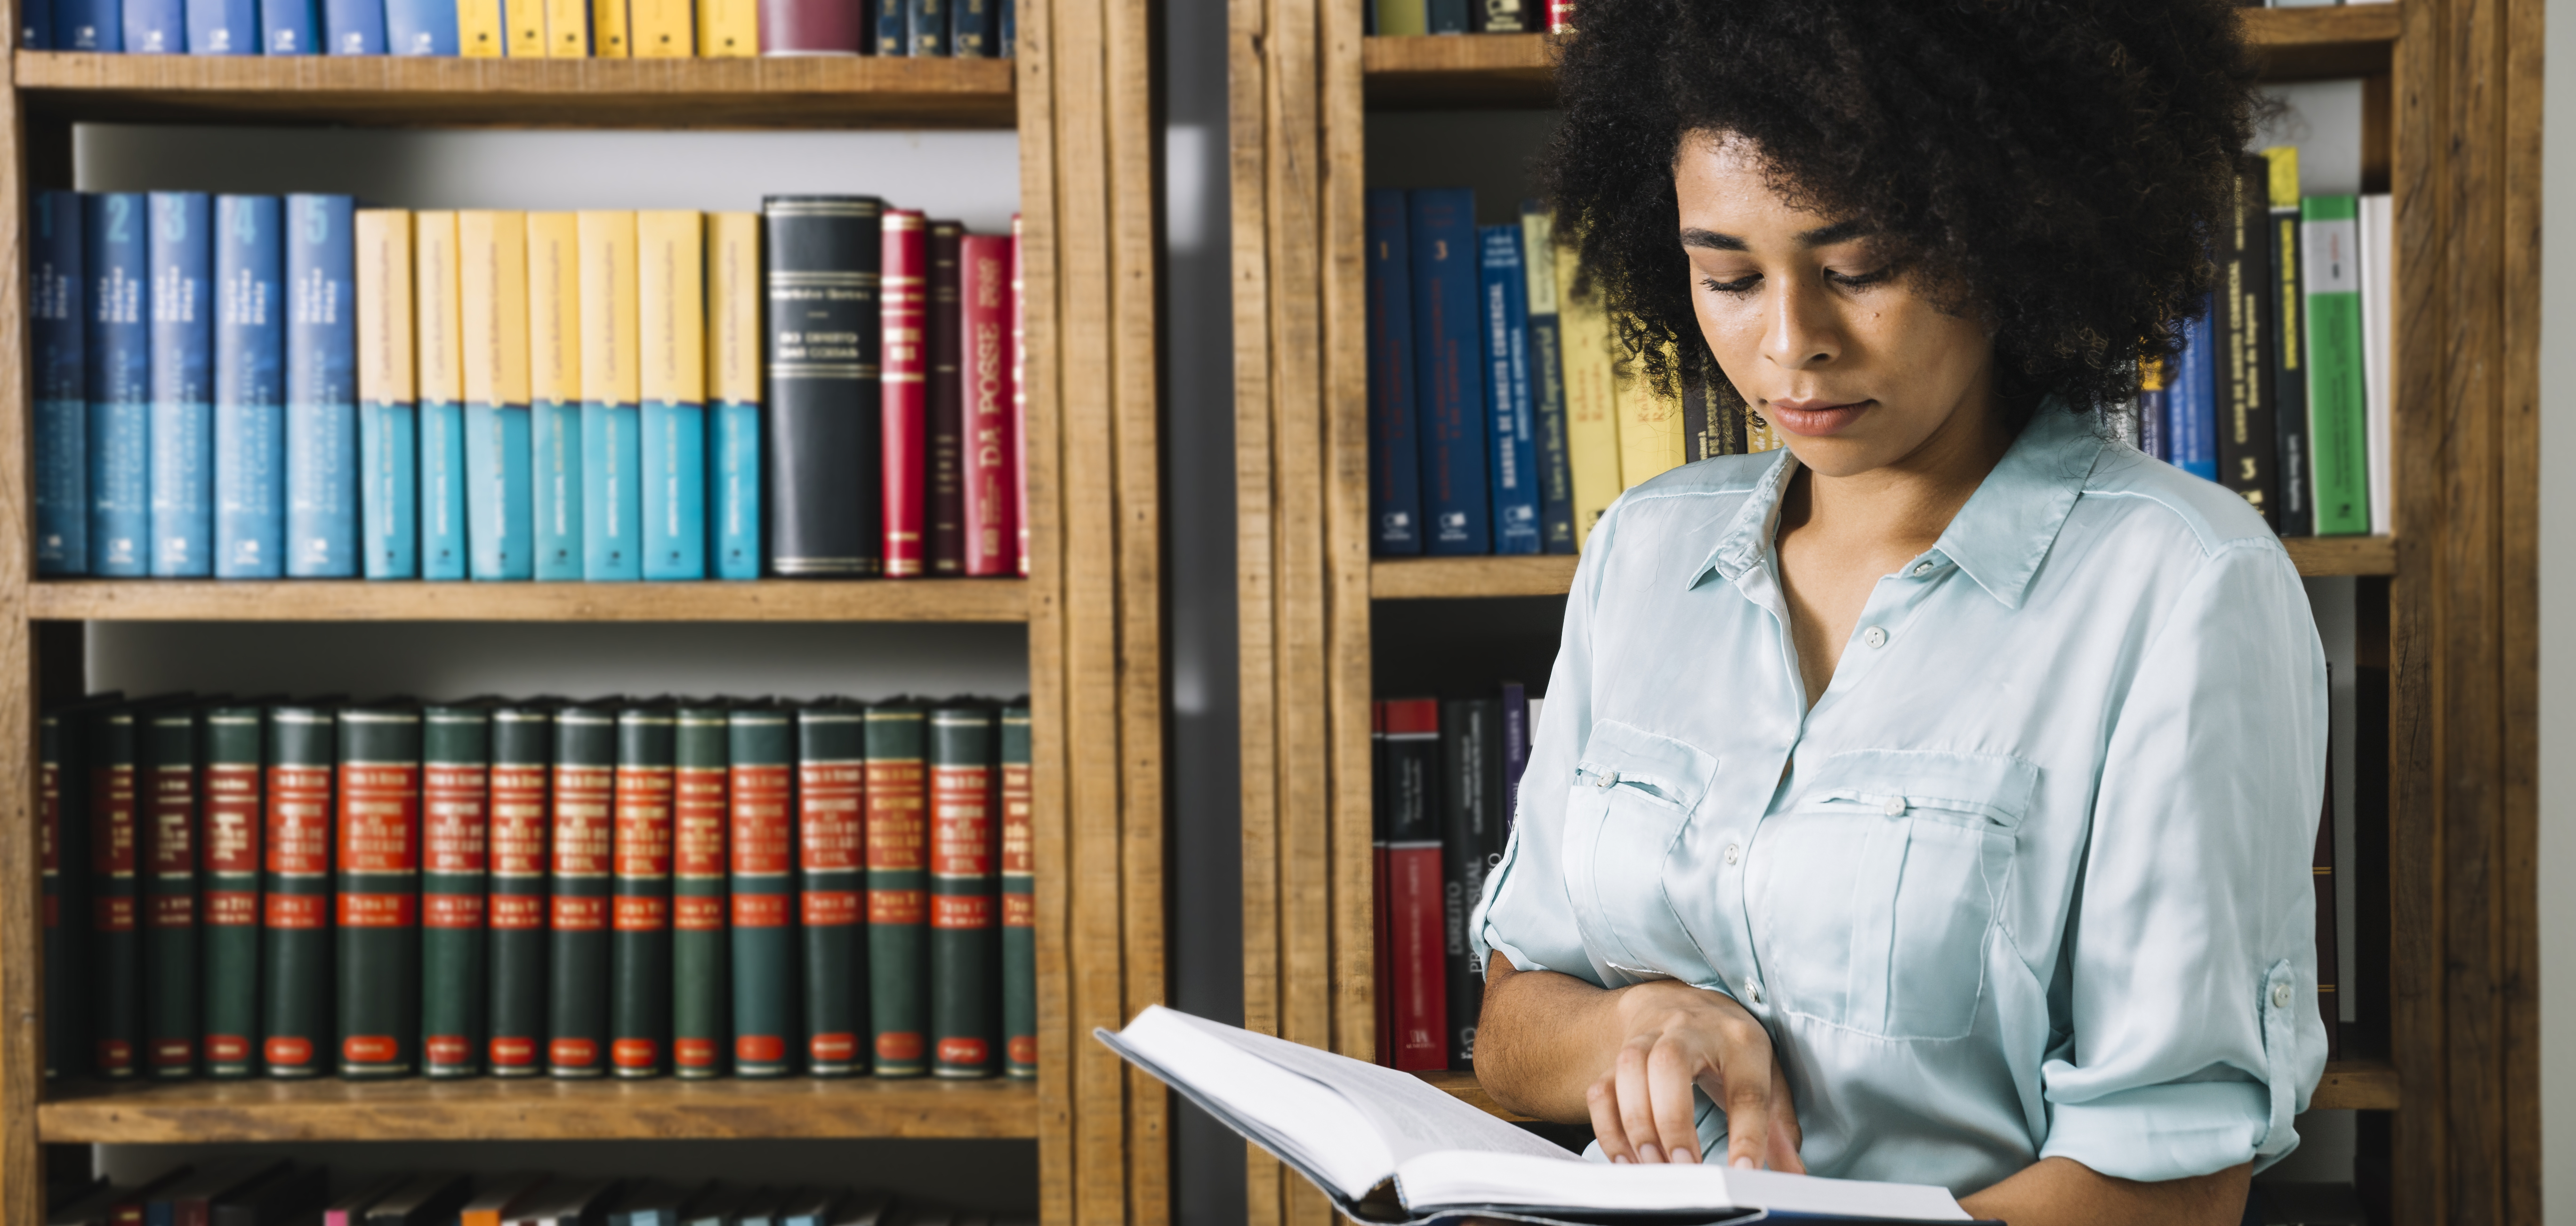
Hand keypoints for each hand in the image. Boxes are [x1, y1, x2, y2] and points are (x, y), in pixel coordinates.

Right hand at [1585, 980, 1803, 1171]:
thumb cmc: (1729, 1049)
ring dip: (1637, 1123)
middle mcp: (1690, 1030)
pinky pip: (1601, 1087)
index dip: (1747, 1134)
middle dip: (1673, 1119)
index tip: (1745, 1174)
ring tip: (1653, 1167)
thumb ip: (1778, 1128)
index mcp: (1740, 1039)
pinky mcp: (1617, 1053)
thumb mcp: (1765, 1076)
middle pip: (1670, 1064)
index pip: (1745, 1089)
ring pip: (1629, 1068)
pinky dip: (1608, 1127)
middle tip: (1685, 1168)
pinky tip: (1626, 1159)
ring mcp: (1648, 1037)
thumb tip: (1793, 1176)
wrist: (1675, 999)